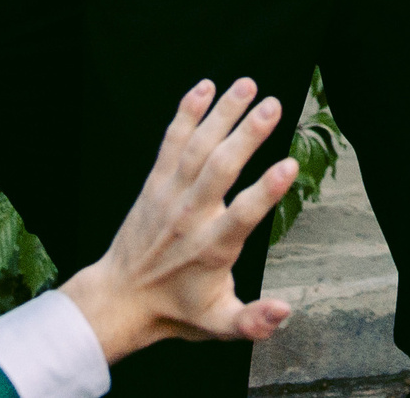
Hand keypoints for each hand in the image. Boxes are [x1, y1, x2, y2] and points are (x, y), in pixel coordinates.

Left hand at [59, 78, 298, 362]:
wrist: (119, 298)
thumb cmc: (177, 310)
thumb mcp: (219, 325)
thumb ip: (253, 320)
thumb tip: (286, 310)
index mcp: (212, 249)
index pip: (242, 216)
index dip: (266, 191)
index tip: (290, 165)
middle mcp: (190, 217)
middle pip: (219, 169)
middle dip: (247, 135)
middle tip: (275, 105)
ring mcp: (170, 195)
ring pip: (197, 146)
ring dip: (222, 113)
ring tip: (248, 84)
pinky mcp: (155, 182)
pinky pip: (170, 141)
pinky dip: (186, 113)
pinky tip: (206, 87)